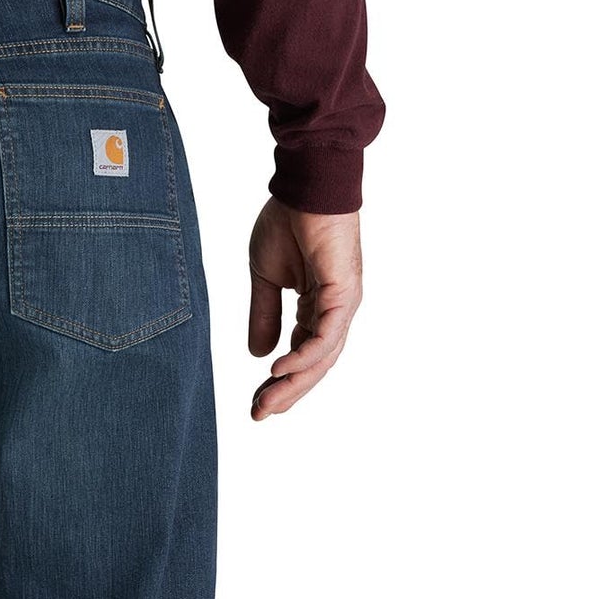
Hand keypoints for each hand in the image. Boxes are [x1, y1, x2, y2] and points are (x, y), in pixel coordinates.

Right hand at [247, 200, 362, 419]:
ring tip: (268, 402)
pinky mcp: (342, 292)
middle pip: (314, 365)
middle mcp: (334, 310)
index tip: (255, 404)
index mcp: (316, 306)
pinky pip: (325, 335)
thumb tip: (258, 354)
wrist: (303, 184)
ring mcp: (342, 302)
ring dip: (294, 383)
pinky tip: (280, 370)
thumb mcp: (264, 278)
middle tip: (259, 415)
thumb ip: (263, 316)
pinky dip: (304, 356)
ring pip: (322, 357)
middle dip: (286, 392)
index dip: (278, 382)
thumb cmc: (287, 221)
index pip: (300, 355)